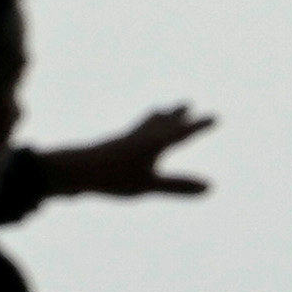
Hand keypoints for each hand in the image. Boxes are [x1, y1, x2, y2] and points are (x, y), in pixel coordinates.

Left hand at [43, 105, 218, 198]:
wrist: (75, 170)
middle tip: (187, 104)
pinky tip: (131, 134)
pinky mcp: (111, 146)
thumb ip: (177, 186)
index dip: (199, 126)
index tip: (216, 117)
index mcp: (154, 143)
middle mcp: (142, 136)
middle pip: (163, 123)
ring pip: (145, 124)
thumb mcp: (148, 186)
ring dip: (157, 117)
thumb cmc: (113, 178)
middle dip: (176, 115)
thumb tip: (210, 187)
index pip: (182, 133)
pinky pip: (131, 132)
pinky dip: (139, 128)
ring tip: (160, 110)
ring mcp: (125, 140)